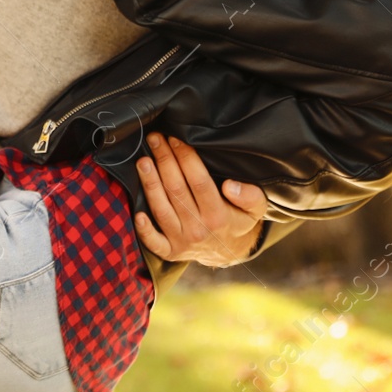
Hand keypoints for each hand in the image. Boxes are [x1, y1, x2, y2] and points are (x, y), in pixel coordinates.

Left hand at [132, 132, 268, 267]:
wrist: (229, 252)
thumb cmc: (238, 221)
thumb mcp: (255, 209)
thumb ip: (250, 195)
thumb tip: (230, 185)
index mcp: (218, 215)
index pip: (199, 181)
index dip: (185, 158)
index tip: (176, 139)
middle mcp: (198, 228)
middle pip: (176, 190)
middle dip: (164, 161)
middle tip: (155, 139)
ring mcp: (182, 241)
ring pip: (161, 209)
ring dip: (150, 183)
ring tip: (143, 161)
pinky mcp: (170, 251)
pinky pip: (154, 243)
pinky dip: (144, 230)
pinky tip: (136, 212)